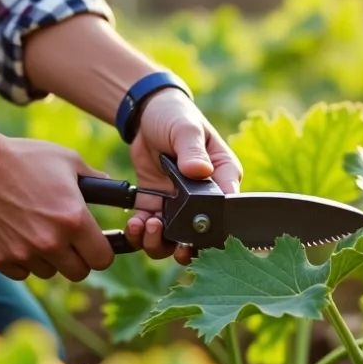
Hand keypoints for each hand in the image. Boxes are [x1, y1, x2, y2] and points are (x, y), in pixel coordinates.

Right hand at [0, 137, 114, 281]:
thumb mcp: (65, 160)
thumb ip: (94, 177)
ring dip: (47, 259)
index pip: (103, 259)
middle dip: (76, 259)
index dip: (100, 252)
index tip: (93, 244)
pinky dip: (21, 260)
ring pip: (48, 272)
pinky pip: (21, 272)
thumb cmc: (21, 157)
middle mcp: (51, 242)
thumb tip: (110, 185)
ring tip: (36, 231)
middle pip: (78, 273)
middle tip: (66, 240)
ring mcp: (23, 253)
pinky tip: (15, 236)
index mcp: (73, 219)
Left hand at [126, 89, 241, 264]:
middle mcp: (204, 199)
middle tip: (177, 244)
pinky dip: (140, 234)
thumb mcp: (186, 129)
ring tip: (149, 227)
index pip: (228, 209)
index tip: (201, 235)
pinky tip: (135, 224)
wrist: (146, 116)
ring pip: (174, 240)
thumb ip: (192, 150)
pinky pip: (149, 230)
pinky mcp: (155, 207)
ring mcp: (179, 207)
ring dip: (161, 243)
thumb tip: (199, 171)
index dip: (218, 228)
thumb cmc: (176, 116)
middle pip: (202, 236)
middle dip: (189, 247)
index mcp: (222, 178)